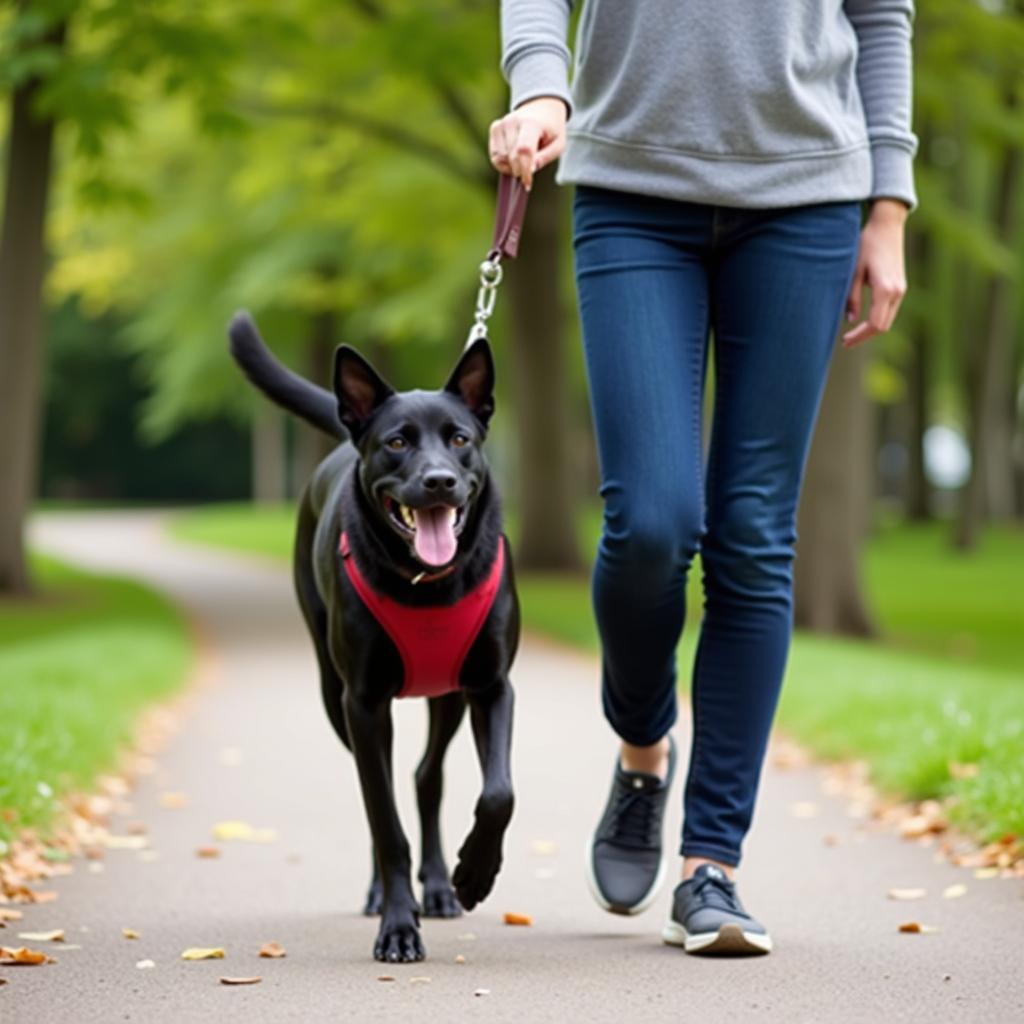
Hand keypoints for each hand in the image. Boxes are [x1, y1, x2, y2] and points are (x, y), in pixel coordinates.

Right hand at [488, 97, 567, 190]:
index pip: (524, 151)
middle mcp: (513, 121)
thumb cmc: (551, 129)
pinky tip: (513, 158)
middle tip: (529, 171)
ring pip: (500, 159)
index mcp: (531, 123)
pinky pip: (494, 155)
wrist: (542, 108)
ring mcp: (502, 124)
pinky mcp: (495, 128)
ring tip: (523, 161)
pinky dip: (503, 162)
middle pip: (511, 158)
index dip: (524, 170)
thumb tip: (530, 170)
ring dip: (511, 167)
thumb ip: (545, 158)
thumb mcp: (558, 144)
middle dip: (519, 170)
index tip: (527, 184)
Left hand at [842, 199, 908, 347]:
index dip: (860, 336)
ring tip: (852, 333)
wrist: (887, 226)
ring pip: (888, 319)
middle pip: (883, 326)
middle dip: (865, 336)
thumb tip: (851, 320)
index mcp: (885, 289)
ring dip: (871, 328)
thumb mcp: (853, 272)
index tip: (845, 341)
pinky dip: (877, 318)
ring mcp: (901, 289)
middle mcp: (897, 292)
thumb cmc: (867, 245)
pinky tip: (863, 319)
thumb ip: (852, 298)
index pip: (875, 324)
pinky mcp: (901, 286)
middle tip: (846, 341)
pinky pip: (890, 310)